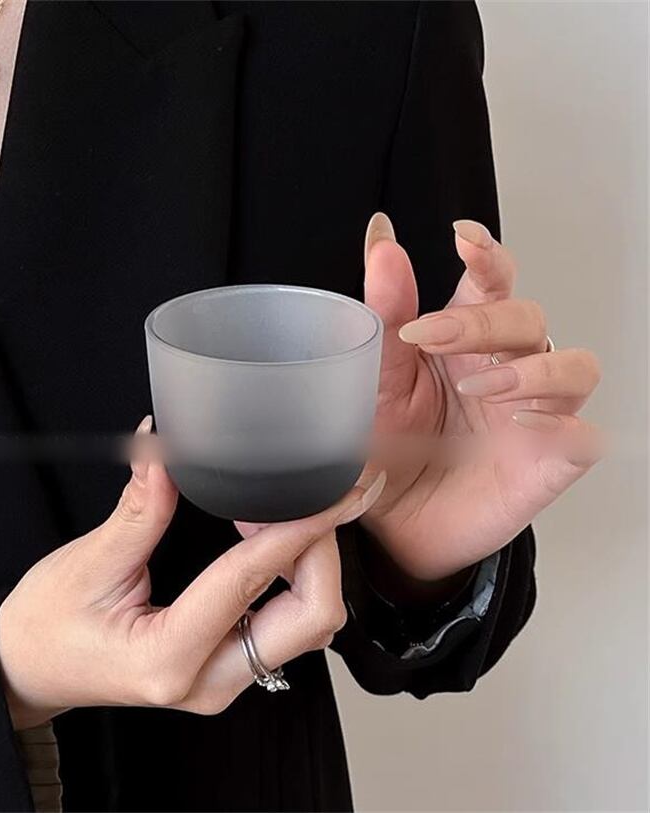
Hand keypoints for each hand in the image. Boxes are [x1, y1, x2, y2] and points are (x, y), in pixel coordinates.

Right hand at [0, 417, 385, 728]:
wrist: (30, 668)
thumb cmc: (46, 626)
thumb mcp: (87, 563)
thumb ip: (138, 509)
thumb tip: (165, 448)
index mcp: (167, 658)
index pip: (251, 579)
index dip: (298, 526)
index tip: (335, 490)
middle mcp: (208, 680)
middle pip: (310, 617)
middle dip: (324, 549)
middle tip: (314, 494)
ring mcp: (223, 680)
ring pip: (310, 624)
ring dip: (316, 563)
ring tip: (289, 510)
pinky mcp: (228, 666)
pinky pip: (290, 625)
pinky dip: (298, 577)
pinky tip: (276, 538)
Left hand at [360, 214, 601, 582]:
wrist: (391, 523)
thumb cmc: (387, 446)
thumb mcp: (374, 380)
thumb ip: (384, 313)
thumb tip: (381, 240)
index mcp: (463, 341)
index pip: (490, 284)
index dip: (487, 256)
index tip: (463, 238)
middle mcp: (506, 368)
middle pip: (527, 318)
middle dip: (484, 320)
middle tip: (429, 335)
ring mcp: (533, 415)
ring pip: (574, 367)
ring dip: (531, 369)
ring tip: (478, 386)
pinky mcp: (547, 462)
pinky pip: (583, 435)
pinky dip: (564, 423)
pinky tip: (522, 422)